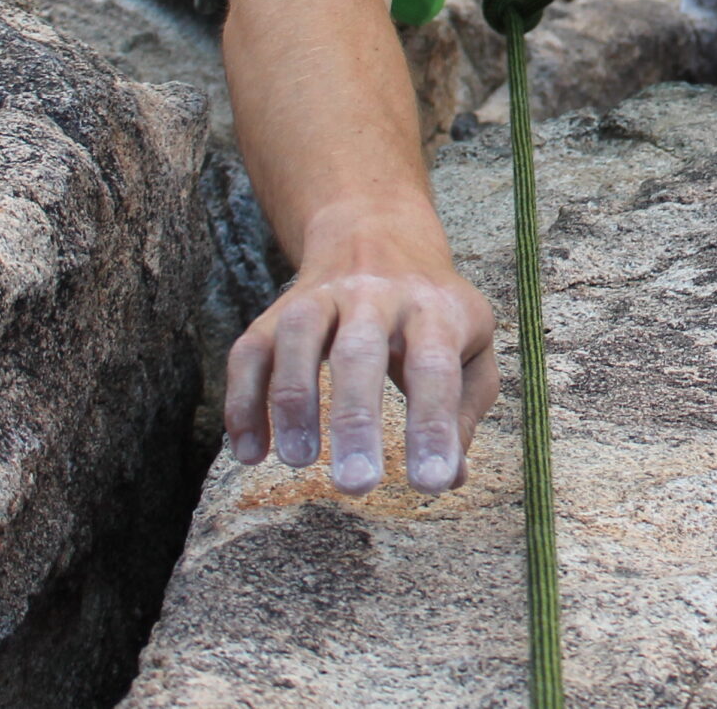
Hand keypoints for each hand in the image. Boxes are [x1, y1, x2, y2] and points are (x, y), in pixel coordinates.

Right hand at [223, 202, 499, 495]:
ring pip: (297, 337)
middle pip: (359, 352)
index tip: (432, 482)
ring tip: (299, 460)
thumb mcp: (472, 344)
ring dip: (292, 400)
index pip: (435, 367)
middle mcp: (375, 295)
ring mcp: (322, 298)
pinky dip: (243, 401)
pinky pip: (250, 351)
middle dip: (355, 419)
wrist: (379, 232)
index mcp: (433, 307)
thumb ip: (467, 408)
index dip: (434, 425)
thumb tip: (454, 475)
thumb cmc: (435, 310)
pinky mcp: (277, 310)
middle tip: (357, 485)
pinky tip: (250, 452)